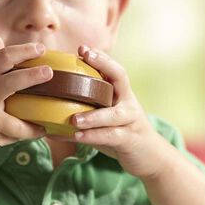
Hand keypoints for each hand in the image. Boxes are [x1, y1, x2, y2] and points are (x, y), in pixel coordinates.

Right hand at [0, 35, 52, 158]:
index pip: (1, 58)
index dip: (21, 51)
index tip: (40, 48)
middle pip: (10, 83)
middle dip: (32, 77)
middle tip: (49, 72)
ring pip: (16, 122)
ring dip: (34, 123)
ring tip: (48, 120)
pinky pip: (11, 136)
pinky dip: (22, 135)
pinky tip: (34, 132)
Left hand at [50, 46, 170, 179]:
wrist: (150, 156)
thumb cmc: (121, 131)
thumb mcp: (108, 113)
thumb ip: (90, 103)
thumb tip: (54, 98)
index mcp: (122, 93)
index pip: (115, 69)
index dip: (101, 57)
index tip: (82, 48)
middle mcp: (129, 103)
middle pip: (121, 78)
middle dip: (103, 65)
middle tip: (83, 57)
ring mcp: (131, 121)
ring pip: (113, 114)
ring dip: (92, 116)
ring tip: (73, 119)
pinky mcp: (129, 140)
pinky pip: (110, 136)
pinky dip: (92, 136)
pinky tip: (76, 137)